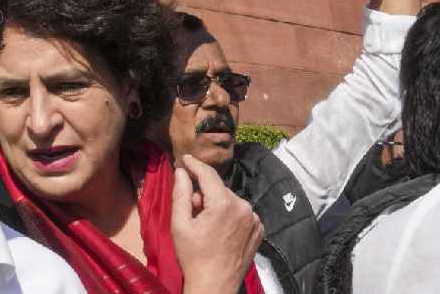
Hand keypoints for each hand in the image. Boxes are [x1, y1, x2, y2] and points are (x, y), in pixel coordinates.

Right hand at [172, 154, 262, 293]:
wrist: (215, 286)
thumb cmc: (193, 256)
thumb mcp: (180, 224)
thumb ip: (181, 194)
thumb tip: (181, 171)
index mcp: (224, 204)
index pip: (208, 174)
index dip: (194, 164)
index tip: (185, 158)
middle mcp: (244, 207)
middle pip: (218, 188)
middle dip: (203, 193)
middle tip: (191, 212)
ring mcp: (254, 219)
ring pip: (229, 200)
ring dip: (216, 204)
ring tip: (205, 225)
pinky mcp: (259, 229)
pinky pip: (240, 212)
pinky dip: (229, 215)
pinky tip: (220, 231)